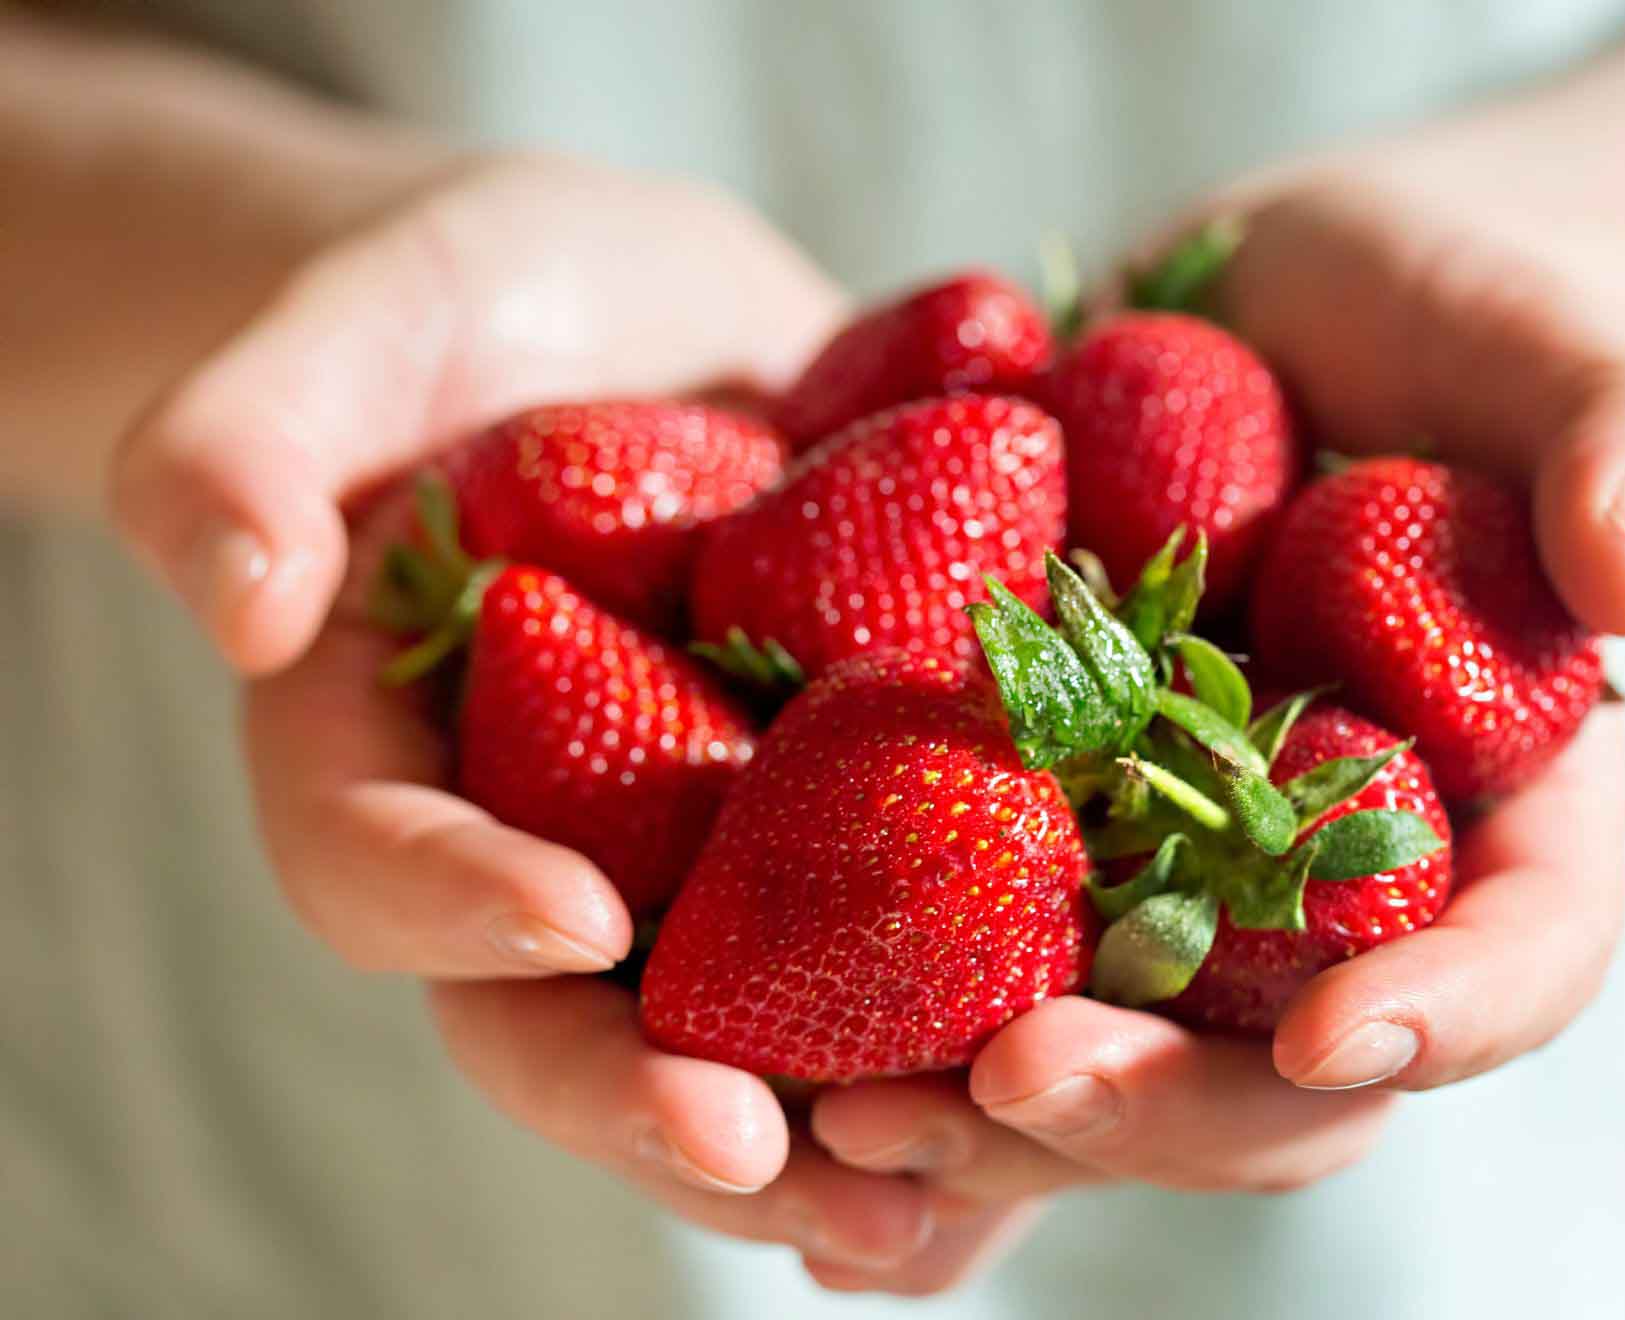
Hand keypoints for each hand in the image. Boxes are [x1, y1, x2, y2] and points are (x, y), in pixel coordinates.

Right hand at [106, 154, 971, 1266]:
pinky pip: (897, 949)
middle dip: (664, 1106)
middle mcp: (546, 850)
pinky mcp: (843, 823)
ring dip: (835, 1134)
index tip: (574, 923)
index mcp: (392, 765)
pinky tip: (1061, 1084)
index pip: (384, 866)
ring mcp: (701, 858)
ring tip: (940, 1200)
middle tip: (768, 1159)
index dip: (460, 909)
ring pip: (748, 1036)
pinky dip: (964, 1031)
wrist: (639, 321)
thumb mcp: (348, 330)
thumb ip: (245, 442)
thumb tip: (232, 592)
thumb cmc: (460, 312)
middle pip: (572, 1025)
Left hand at [794, 167, 1624, 1294]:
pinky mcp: (1033, 849)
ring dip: (985, 1129)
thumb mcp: (1544, 348)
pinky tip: (780, 1115)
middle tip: (1012, 1088)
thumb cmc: (1430, 326)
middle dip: (1155, 1109)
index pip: (1520, 956)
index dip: (1449, 1016)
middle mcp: (1326, 898)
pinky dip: (883, 1058)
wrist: (1256, 319)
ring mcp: (1171, 889)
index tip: (1341, 1038)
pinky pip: (967, 988)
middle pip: (1275, 1074)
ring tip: (847, 1123)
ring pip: (1107, 1068)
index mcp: (1495, 819)